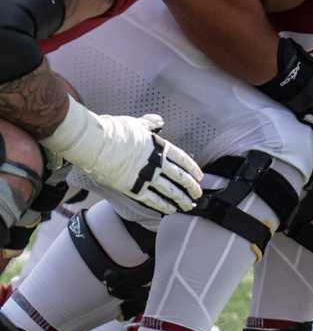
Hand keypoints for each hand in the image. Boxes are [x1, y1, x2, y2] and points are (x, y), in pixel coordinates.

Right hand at [41, 106, 202, 214]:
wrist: (93, 142)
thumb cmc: (112, 130)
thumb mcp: (135, 124)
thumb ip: (149, 124)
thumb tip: (159, 120)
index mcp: (159, 146)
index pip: (182, 160)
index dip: (193, 169)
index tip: (200, 177)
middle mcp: (156, 162)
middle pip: (180, 177)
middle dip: (191, 187)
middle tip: (198, 194)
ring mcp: (146, 176)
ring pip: (170, 190)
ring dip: (181, 199)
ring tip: (188, 206)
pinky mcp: (133, 187)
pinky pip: (152, 199)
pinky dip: (163, 205)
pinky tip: (170, 210)